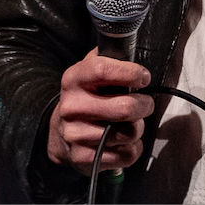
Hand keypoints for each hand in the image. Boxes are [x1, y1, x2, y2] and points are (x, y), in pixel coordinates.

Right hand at [46, 50, 153, 174]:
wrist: (59, 133)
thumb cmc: (87, 96)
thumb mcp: (90, 72)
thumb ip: (109, 57)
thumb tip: (128, 46)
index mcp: (74, 79)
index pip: (104, 70)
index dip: (132, 73)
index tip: (144, 78)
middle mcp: (71, 107)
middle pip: (126, 108)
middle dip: (145, 105)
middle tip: (144, 104)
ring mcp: (75, 134)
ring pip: (130, 132)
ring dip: (138, 128)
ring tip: (129, 123)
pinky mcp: (84, 158)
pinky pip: (127, 154)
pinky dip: (133, 148)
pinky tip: (122, 141)